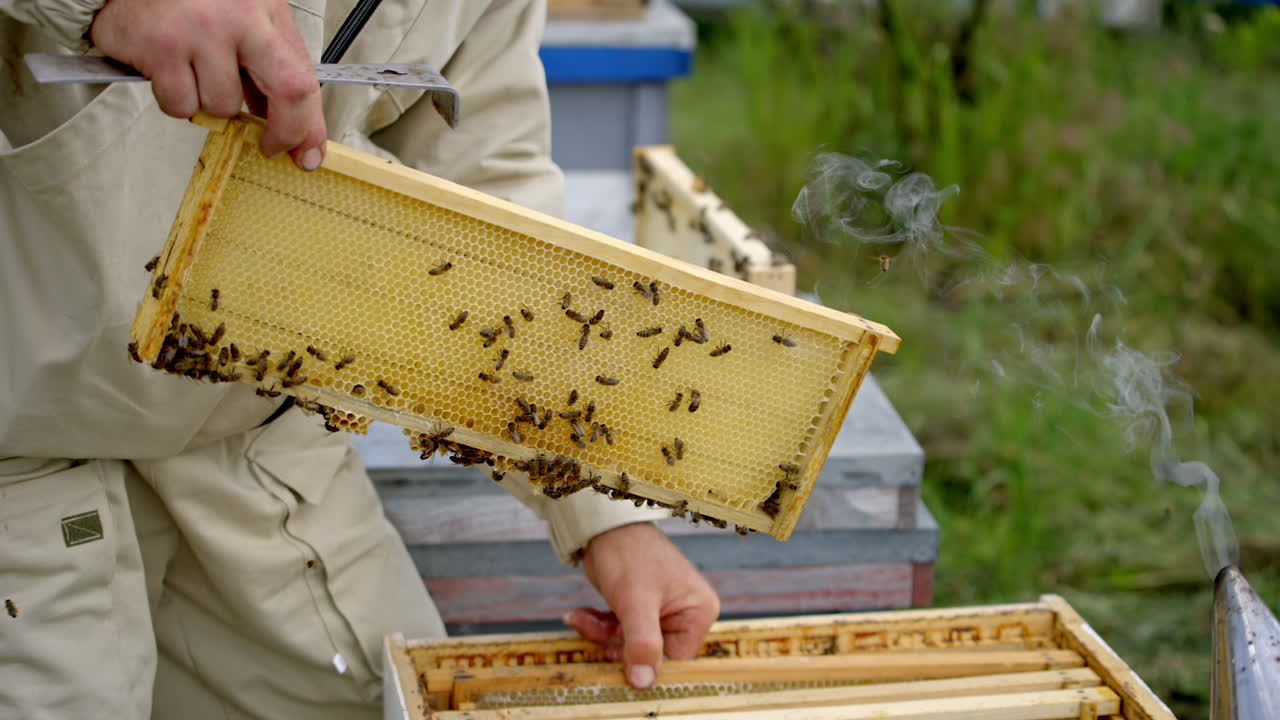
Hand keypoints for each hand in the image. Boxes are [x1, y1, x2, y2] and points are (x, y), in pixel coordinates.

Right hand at [90, 0, 326, 169]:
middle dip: (283, 132)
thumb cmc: (189, 1)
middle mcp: (241, 17)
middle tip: (267, 147)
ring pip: (223, 107)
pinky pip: (181, 105)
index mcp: (266, 11)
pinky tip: (167, 70)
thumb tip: (283, 124)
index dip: (309, 124)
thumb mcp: (243, 21)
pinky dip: (174, 99)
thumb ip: (268, 67)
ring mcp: (202, 31)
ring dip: (207, 104)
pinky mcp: (162, 46)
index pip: (305, 76)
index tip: (308, 152)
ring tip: (192, 73)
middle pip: (288, 89)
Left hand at [567, 522, 719, 689]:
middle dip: (616, 644)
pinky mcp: (641, 610)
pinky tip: (580, 614)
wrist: (603, 526)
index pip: (676, 658)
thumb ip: (643, 644)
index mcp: (699, 611)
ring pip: (631, 645)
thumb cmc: (627, 554)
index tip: (615, 654)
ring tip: (580, 617)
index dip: (645, 660)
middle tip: (592, 629)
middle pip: (651, 653)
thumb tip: (644, 684)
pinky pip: (621, 632)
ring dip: (602, 634)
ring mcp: (663, 612)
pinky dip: (600, 626)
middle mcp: (686, 614)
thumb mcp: (635, 602)